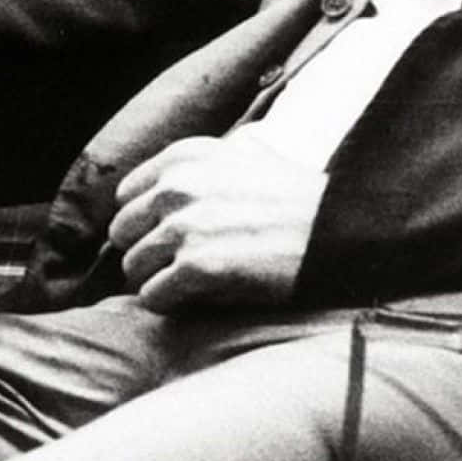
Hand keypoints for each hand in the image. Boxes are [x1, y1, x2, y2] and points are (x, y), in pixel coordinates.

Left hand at [105, 135, 322, 312]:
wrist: (338, 230)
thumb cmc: (296, 200)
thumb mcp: (246, 155)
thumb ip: (200, 166)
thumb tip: (162, 187)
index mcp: (185, 157)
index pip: (127, 195)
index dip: (146, 222)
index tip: (171, 238)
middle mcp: (178, 185)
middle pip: (123, 232)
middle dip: (148, 252)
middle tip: (180, 268)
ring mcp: (185, 226)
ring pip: (134, 267)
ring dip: (158, 281)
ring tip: (192, 286)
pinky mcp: (197, 266)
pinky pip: (152, 296)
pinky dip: (169, 304)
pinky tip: (196, 301)